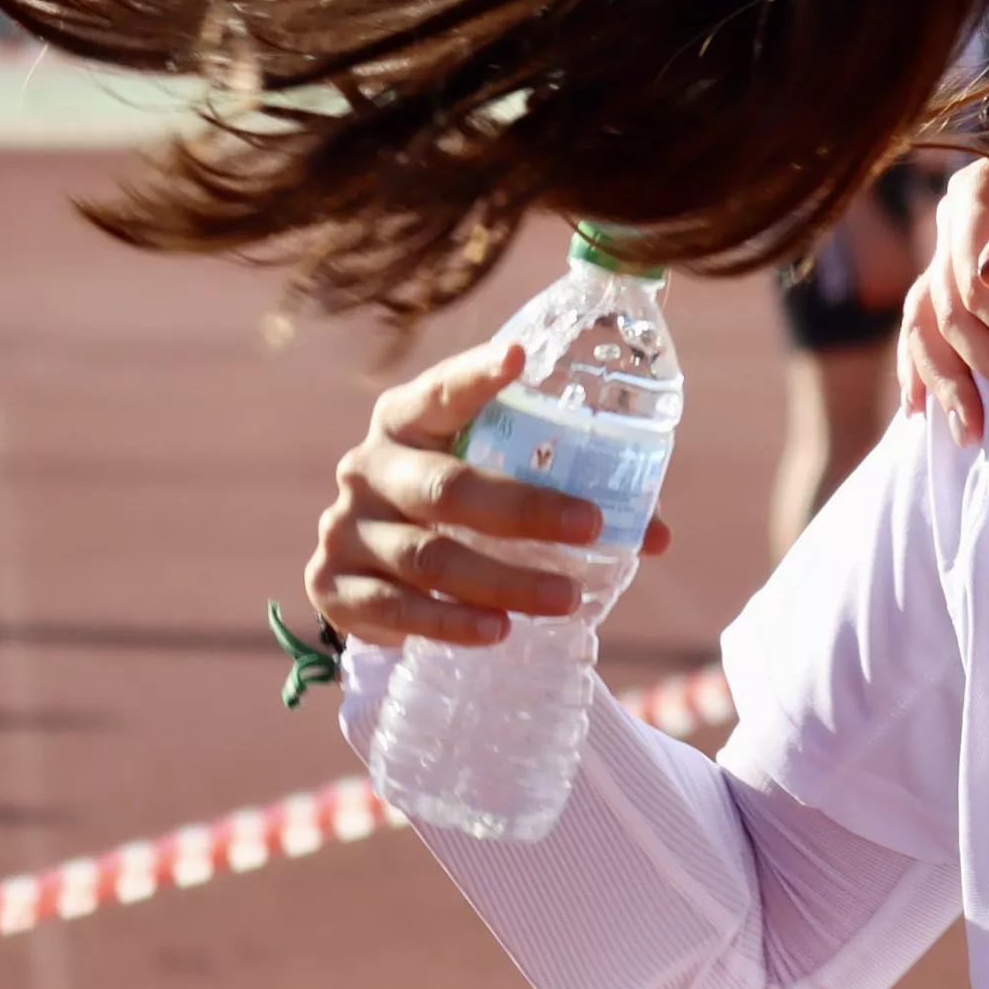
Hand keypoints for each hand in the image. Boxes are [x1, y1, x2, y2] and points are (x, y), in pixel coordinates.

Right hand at [306, 341, 673, 648]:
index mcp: (410, 421)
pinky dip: (448, 621)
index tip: (519, 356)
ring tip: (566, 599)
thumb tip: (657, 535)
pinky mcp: (331, 584)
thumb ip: (571, 492)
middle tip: (591, 525)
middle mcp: (369, 466)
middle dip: (524, 509)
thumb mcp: (499, 483)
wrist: (377, 572)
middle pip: (446, 488)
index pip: (440, 391)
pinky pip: (392, 608)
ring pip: (427, 557)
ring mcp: (344, 526)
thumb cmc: (460, 510)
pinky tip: (496, 632)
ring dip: (501, 582)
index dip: (475, 375)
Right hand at [897, 135, 988, 439]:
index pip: (977, 282)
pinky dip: (921, 363)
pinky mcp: (961, 269)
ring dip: (951, 381)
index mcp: (976, 189)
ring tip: (973, 434)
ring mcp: (952, 245)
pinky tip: (918, 407)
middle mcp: (952, 219)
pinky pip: (925, 321)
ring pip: (931, 321)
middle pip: (956, 309)